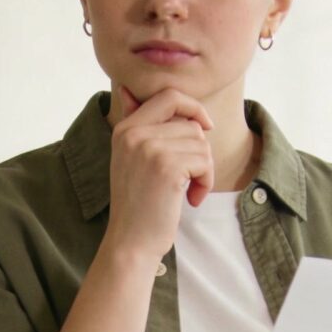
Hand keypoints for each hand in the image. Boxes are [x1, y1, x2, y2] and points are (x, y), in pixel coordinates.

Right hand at [102, 85, 212, 262]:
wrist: (131, 242)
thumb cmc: (138, 204)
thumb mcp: (129, 158)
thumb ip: (135, 124)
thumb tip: (127, 90)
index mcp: (125, 129)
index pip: (168, 96)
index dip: (192, 107)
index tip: (205, 126)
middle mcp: (134, 134)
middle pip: (191, 123)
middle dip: (200, 150)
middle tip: (191, 176)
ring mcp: (149, 149)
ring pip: (201, 143)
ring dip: (204, 169)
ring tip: (188, 190)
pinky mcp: (167, 168)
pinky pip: (205, 161)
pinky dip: (205, 182)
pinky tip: (191, 199)